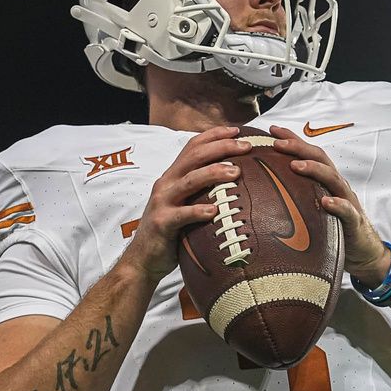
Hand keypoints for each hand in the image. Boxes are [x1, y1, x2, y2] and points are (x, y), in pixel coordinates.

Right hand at [118, 126, 254, 284]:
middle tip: (246, 146)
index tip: (238, 130)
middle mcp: (166, 184)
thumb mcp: (184, 203)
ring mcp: (162, 202)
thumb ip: (201, 189)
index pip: (193, 146)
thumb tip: (235, 178)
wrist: (143, 259)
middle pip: (194, 157)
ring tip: (236, 172)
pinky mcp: (162, 223)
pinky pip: (182, 215)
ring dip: (214, 173)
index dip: (215, 134)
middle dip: (221, 147)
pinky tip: (215, 211)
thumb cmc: (171, 231)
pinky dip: (198, 211)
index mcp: (173, 176)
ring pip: (190, 181)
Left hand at [268, 124, 390, 285]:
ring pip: (332, 179)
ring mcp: (346, 201)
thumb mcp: (313, 206)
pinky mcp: (353, 222)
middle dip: (298, 148)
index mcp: (324, 180)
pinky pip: (347, 211)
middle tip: (277, 143)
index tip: (271, 130)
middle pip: (320, 158)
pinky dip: (337, 205)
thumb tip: (263, 188)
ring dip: (315, 170)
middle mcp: (336, 186)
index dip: (292, 139)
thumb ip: (296, 194)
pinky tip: (326, 202)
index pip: (308, 153)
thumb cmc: (333, 226)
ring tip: (296, 165)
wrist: (362, 250)